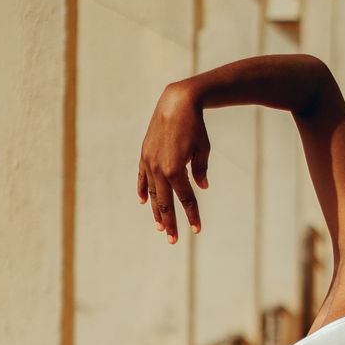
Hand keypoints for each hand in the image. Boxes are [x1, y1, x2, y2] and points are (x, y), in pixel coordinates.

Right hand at [137, 80, 210, 242]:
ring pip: (152, 194)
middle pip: (165, 203)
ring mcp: (149, 162)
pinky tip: (143, 202)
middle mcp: (160, 169)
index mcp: (176, 170)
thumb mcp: (203, 149)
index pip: (186, 200)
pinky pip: (142, 177)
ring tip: (160, 227)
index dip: (193, 216)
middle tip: (173, 241)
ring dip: (156, 211)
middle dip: (170, 223)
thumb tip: (201, 187)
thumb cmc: (195, 126)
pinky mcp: (144, 155)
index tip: (197, 230)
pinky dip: (143, 190)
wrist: (177, 103)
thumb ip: (200, 170)